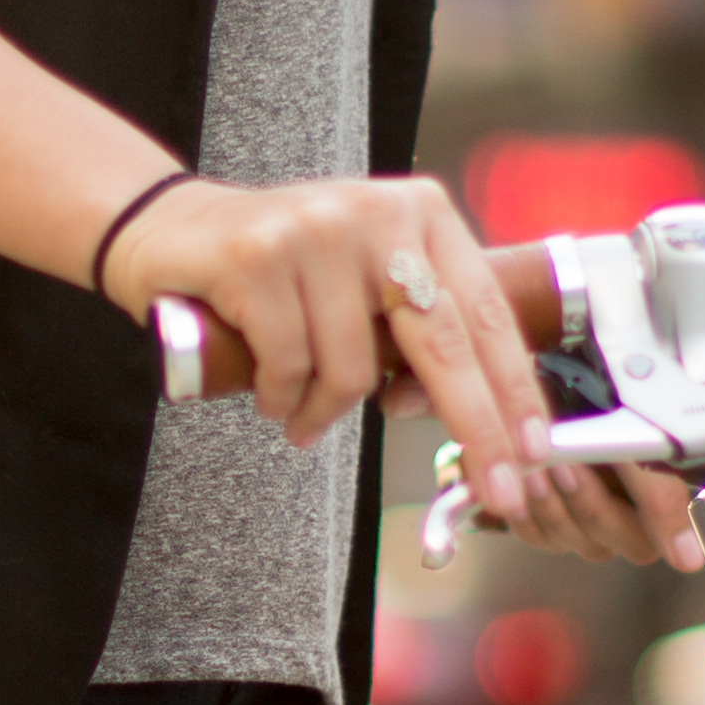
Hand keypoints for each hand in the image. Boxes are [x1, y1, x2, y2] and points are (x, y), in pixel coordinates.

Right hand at [111, 173, 690, 564]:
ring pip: (354, 370)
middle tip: (502, 491)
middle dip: (479, 430)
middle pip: (445, 345)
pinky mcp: (258, 256)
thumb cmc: (278, 271)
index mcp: (421, 213)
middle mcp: (378, 212)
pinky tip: (269, 392)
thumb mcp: (363, 283)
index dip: (515, 390)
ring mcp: (317, 230)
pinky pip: (292, 366)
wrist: (166, 226)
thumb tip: (459, 415)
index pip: (484, 313)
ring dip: (326, 414)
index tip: (539, 451)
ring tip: (300, 411)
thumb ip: (413, 333)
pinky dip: (282, 399)